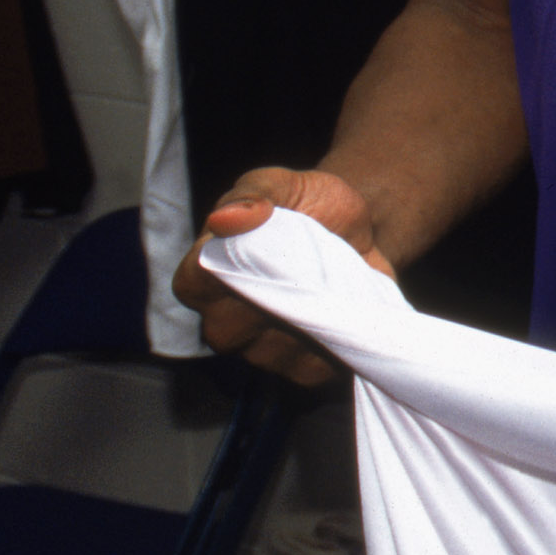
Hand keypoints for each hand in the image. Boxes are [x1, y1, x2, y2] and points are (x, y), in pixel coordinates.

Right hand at [174, 168, 385, 387]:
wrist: (362, 232)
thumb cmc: (309, 206)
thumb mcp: (283, 184)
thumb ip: (254, 194)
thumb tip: (225, 219)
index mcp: (208, 272)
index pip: (193, 285)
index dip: (219, 273)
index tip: (259, 249)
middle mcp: (226, 319)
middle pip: (225, 330)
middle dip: (267, 302)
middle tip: (306, 270)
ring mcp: (262, 350)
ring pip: (268, 352)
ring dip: (303, 321)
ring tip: (331, 285)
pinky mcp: (303, 370)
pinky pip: (312, 369)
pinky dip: (333, 343)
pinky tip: (347, 312)